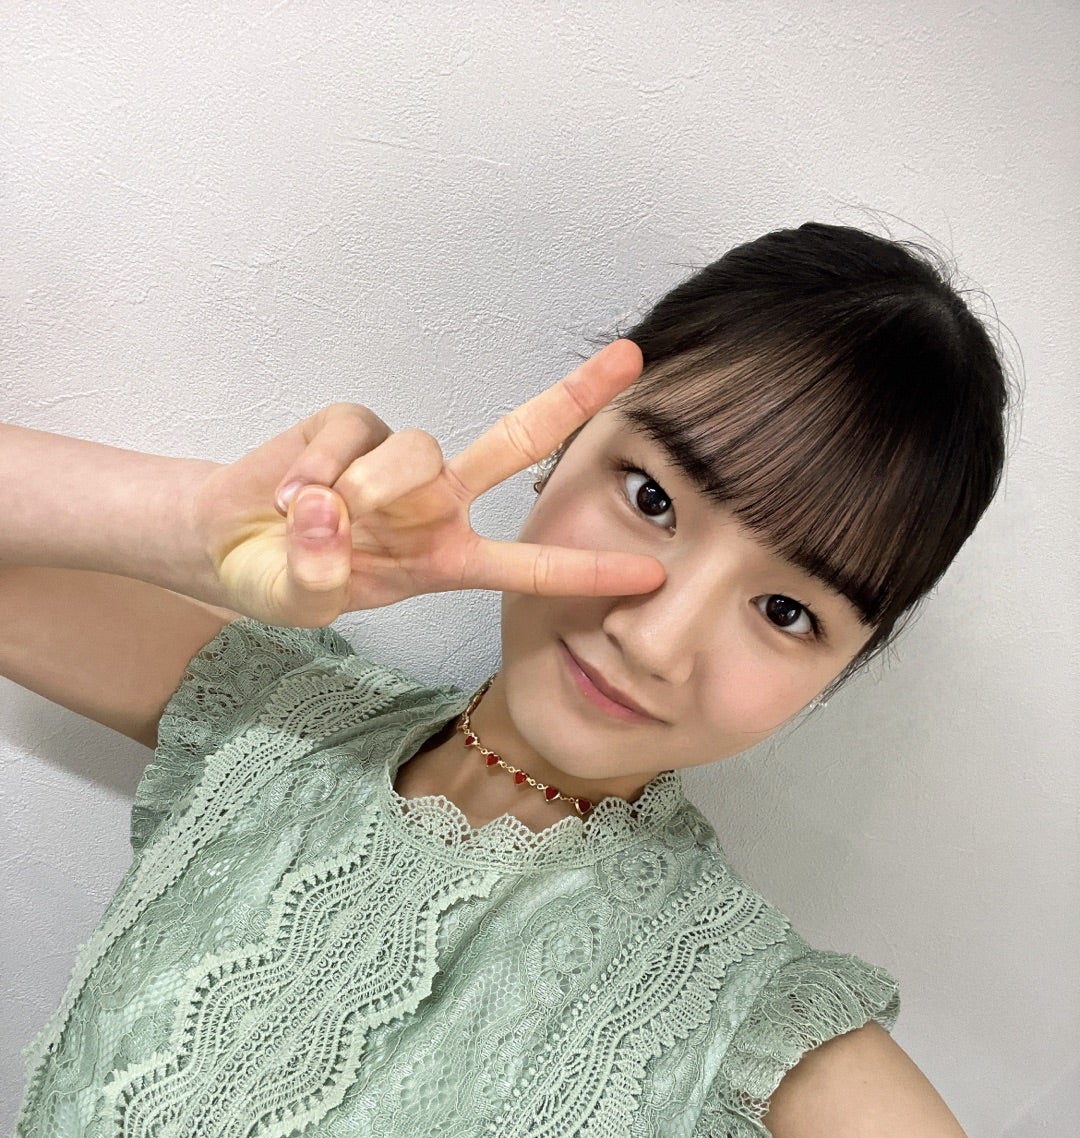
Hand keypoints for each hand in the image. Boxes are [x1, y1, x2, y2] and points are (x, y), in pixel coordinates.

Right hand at [192, 339, 666, 627]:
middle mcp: (434, 503)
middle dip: (571, 400)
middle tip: (631, 358)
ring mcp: (393, 460)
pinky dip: (316, 468)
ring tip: (318, 522)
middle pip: (513, 443)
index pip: (526, 565)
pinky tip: (287, 495)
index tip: (651, 571)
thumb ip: (318, 576)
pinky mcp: (348, 425)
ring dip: (369, 491)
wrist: (225, 545)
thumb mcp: (303, 603)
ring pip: (416, 453)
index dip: (586, 570)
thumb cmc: (282, 580)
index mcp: (446, 558)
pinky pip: (350, 433)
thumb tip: (331, 510)